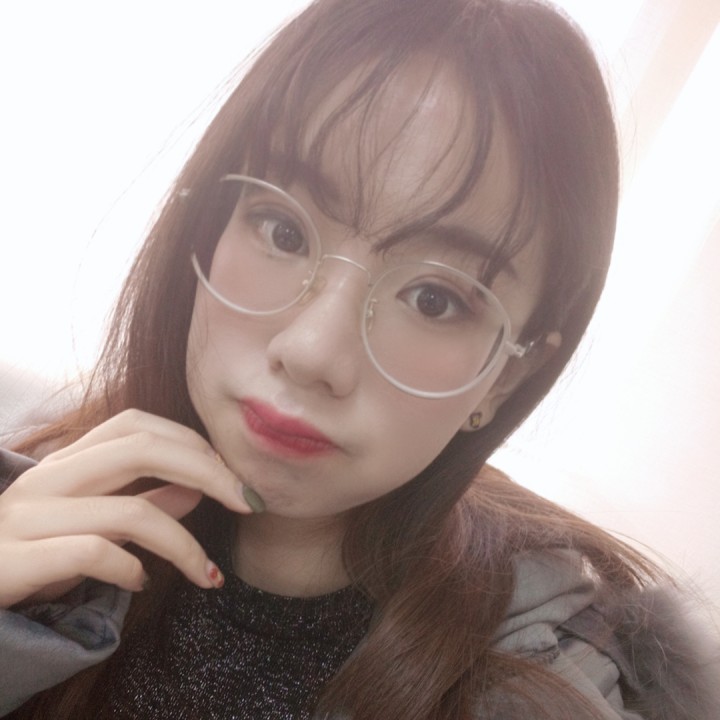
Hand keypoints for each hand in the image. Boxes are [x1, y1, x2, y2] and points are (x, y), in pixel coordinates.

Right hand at [0, 409, 251, 607]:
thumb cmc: (32, 554)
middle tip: (247, 502)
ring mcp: (27, 516)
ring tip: (207, 572)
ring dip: (183, 544)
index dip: (193, 442)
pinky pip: (92, 553)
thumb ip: (142, 502)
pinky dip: (130, 570)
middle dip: (208, 471)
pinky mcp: (13, 560)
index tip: (232, 475)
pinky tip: (143, 584)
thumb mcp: (91, 523)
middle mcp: (47, 478)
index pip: (138, 425)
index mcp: (66, 461)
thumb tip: (196, 487)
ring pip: (128, 511)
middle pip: (141, 448)